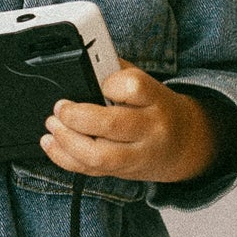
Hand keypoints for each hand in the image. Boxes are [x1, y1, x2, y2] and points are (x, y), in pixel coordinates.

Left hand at [40, 61, 220, 184]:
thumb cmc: (157, 107)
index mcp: (156, 99)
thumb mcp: (148, 84)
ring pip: (99, 155)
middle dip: (76, 116)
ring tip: (52, 125)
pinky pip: (90, 171)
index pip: (133, 87)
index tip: (97, 81)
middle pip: (112, 125)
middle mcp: (150, 129)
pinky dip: (64, 158)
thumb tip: (82, 64)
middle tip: (60, 107)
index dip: (109, 83)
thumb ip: (117, 72)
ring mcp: (137, 155)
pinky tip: (51, 143)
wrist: (185, 143)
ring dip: (67, 140)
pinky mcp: (123, 172)